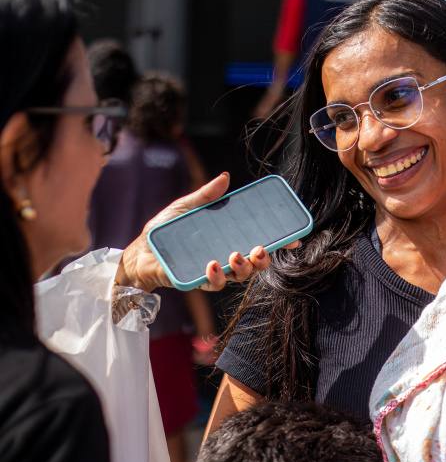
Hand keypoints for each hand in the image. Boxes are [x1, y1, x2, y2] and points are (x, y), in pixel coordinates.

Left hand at [115, 173, 299, 291]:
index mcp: (226, 240)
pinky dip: (215, 275)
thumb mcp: (186, 207)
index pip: (257, 243)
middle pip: (253, 265)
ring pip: (237, 277)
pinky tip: (212, 264)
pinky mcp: (194, 281)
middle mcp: (224, 258)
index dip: (277, 243)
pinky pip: (211, 284)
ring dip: (242, 268)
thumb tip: (225, 177)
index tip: (293, 239)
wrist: (137, 252)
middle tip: (261, 250)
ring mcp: (211, 272)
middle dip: (262, 260)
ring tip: (236, 255)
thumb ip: (206, 195)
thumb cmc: (163, 232)